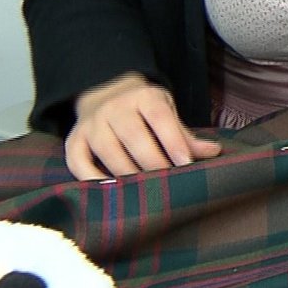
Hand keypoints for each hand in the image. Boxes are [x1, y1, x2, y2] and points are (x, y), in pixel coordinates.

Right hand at [65, 72, 221, 179]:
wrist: (106, 96)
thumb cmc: (145, 112)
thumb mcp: (167, 113)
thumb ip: (185, 135)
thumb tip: (213, 152)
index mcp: (144, 97)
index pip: (159, 117)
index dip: (173, 141)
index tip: (185, 164)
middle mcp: (115, 108)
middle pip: (134, 136)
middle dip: (153, 162)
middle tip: (168, 184)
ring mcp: (92, 124)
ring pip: (108, 151)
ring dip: (127, 173)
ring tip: (145, 191)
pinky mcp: (74, 141)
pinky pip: (78, 162)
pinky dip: (91, 179)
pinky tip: (111, 192)